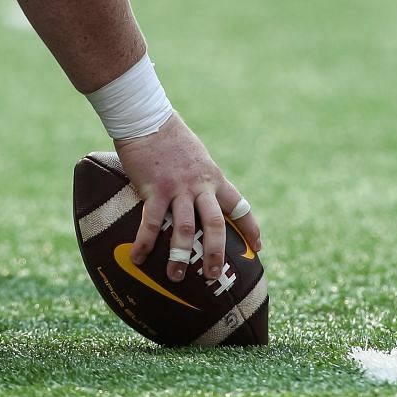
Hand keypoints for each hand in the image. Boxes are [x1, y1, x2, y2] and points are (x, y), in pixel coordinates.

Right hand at [114, 114, 258, 284]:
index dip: (250, 229)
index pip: (239, 206)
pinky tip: (138, 258)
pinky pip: (150, 222)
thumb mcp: (197, 157)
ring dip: (180, 256)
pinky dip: (144, 243)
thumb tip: (202, 196)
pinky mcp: (154, 189)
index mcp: (214, 178)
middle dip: (216, 252)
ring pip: (184, 229)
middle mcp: (199, 186)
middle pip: (215, 224)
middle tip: (214, 275)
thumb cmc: (171, 137)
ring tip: (176, 277)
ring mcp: (177, 188)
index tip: (258, 247)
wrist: (148, 119)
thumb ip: (202, 178)